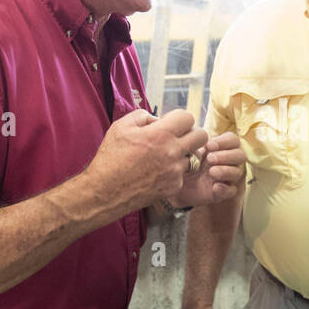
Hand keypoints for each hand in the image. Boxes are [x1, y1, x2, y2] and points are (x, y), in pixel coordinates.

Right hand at [82, 109, 207, 215]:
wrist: (106, 191)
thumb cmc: (111, 158)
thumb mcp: (121, 127)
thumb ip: (142, 116)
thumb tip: (157, 119)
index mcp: (160, 134)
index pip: (188, 118)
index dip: (180, 119)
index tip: (172, 124)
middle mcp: (172, 152)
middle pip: (202, 136)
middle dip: (192, 134)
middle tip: (179, 137)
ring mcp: (175, 171)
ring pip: (192, 157)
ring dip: (181, 155)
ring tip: (162, 158)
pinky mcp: (174, 186)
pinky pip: (182, 174)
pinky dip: (173, 172)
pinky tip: (157, 173)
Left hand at [170, 131, 245, 207]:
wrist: (177, 184)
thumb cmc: (185, 163)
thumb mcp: (188, 152)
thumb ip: (195, 145)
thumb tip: (196, 139)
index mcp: (221, 148)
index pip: (233, 140)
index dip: (225, 141)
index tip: (209, 145)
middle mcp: (228, 161)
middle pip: (240, 155)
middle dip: (226, 156)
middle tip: (210, 158)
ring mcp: (227, 177)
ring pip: (237, 172)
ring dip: (226, 171)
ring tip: (211, 172)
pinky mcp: (223, 192)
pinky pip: (232, 191)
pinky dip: (225, 189)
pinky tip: (215, 187)